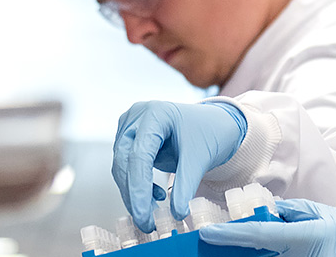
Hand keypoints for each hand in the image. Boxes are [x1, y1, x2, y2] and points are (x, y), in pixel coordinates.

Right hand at [112, 101, 245, 232]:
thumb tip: (177, 213)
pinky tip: (157, 195)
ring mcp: (131, 126)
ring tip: (152, 213)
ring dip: (134, 193)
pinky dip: (138, 185)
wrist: (214, 125)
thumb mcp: (200, 159)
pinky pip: (127, 166)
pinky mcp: (131, 138)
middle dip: (134, 195)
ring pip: (122, 166)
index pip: (139, 155)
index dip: (139, 189)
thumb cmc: (209, 133)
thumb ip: (186, 186)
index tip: (143, 215)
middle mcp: (137, 116)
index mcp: (155, 113)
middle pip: (125, 161)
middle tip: (146, 222)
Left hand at [200, 199, 335, 256]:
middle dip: (239, 255)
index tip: (208, 233)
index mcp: (307, 236)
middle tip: (214, 249)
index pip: (260, 235)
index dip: (231, 234)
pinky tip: (263, 256)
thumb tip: (262, 215)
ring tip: (234, 253)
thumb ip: (289, 214)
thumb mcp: (320, 215)